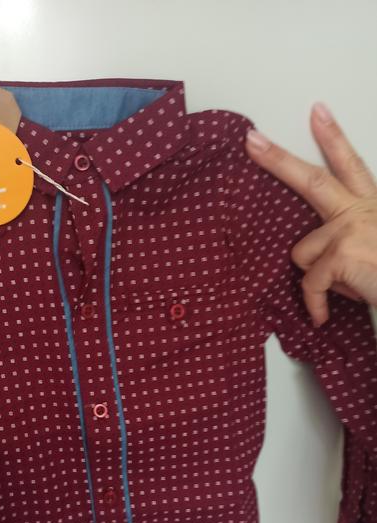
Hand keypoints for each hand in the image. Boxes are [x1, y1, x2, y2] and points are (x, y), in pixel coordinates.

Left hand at [245, 102, 376, 325]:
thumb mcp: (373, 248)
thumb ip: (345, 242)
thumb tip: (312, 262)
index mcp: (369, 206)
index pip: (350, 164)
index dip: (333, 137)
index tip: (317, 111)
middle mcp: (359, 211)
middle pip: (312, 181)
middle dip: (278, 160)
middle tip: (252, 141)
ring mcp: (349, 230)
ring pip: (302, 254)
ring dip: (318, 278)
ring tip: (349, 287)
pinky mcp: (342, 253)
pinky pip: (310, 283)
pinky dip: (315, 304)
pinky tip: (324, 316)